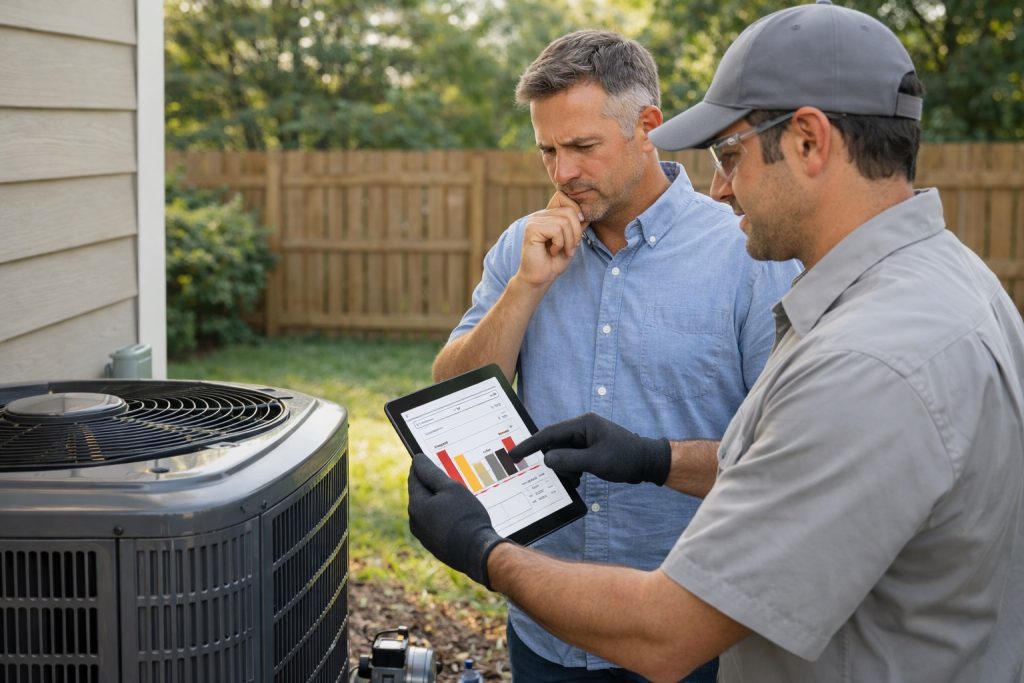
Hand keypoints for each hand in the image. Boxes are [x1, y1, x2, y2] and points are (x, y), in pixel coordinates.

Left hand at [407, 453, 506, 587]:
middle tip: (453, 477)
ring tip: (460, 498)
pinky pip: (437, 523)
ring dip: (441, 501)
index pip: (414, 477)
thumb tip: (417, 460)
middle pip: (422, 494)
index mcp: (416, 505)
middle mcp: (415, 521)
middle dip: (435, 485)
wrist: (477, 552)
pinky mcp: (435, 545)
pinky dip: (446, 516)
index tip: (433, 458)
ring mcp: (424, 535)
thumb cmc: (465, 516)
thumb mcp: (451, 488)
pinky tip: (461, 515)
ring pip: (430, 510)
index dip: (424, 466)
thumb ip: (432, 473)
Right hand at [508, 413, 670, 487]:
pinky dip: (571, 470)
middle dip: (557, 463)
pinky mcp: (587, 449)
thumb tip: (547, 460)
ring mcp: (584, 439)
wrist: (646, 462)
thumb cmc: (625, 458)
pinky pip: (569, 459)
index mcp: (583, 424)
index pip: (550, 433)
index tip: (514, 453)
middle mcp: (581, 428)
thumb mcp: (596, 461)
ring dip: (565, 469)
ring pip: (561, 455)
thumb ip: (569, 460)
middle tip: (570, 477)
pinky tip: (580, 479)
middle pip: (554, 446)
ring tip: (579, 479)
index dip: (530, 444)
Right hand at [516, 192, 585, 286]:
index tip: (577, 230)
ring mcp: (534, 221)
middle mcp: (539, 215)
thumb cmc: (554, 261)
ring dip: (569, 240)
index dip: (576, 210)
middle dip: (576, 231)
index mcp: (548, 215)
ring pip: (564, 222)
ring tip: (562, 251)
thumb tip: (588, 212)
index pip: (563, 197)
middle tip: (571, 247)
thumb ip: (578, 225)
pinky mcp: (532, 229)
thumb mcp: (572, 241)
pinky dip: (560, 243)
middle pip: (569, 210)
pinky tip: (552, 252)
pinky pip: (556, 230)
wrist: (540, 278)